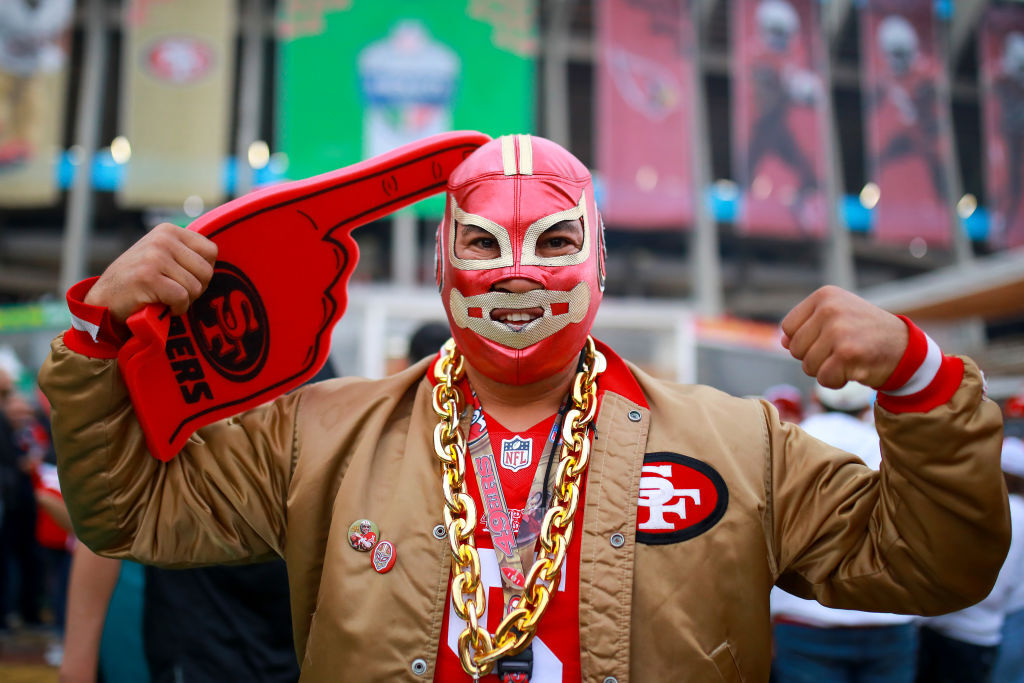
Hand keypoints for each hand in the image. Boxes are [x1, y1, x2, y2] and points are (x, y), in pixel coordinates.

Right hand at [85, 223, 217, 324]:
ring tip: (164, 298)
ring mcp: (154, 257)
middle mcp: (163, 239)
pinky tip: (161, 306)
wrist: (103, 300)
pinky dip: (176, 309)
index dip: (202, 272)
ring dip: (184, 301)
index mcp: (169, 231)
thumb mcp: (161, 256)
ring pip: (195, 287)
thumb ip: (185, 253)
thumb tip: (217, 258)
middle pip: (207, 271)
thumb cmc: (138, 282)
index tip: (184, 279)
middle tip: (175, 293)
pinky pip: (182, 298)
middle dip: (196, 289)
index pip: (211, 252)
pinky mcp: (148, 277)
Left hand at [781, 285, 907, 388]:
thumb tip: (783, 342)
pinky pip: (823, 379)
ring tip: (849, 358)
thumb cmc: (865, 334)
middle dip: (814, 358)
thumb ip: (807, 327)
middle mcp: (830, 309)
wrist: (905, 348)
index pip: (788, 328)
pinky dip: (836, 381)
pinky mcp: (847, 353)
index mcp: (824, 296)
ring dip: (826, 370)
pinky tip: (854, 369)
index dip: (804, 341)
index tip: (828, 339)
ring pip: (807, 366)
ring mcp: (838, 330)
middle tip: (841, 351)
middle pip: (796, 349)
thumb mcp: (836, 319)